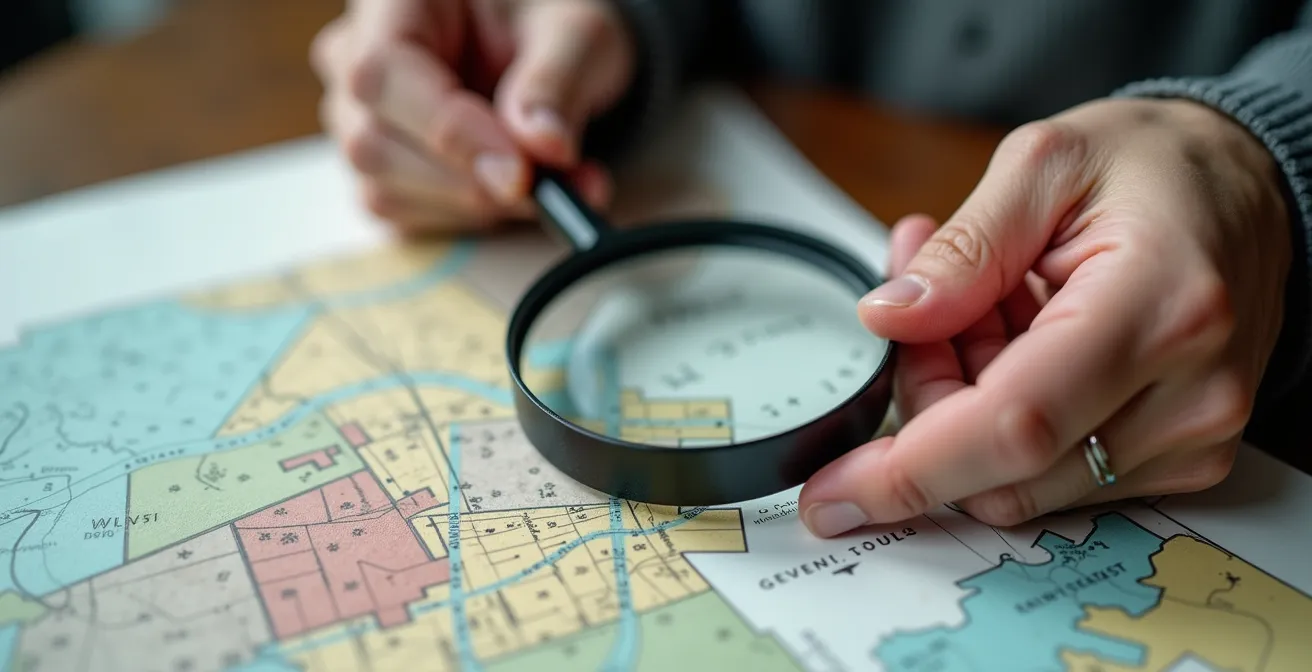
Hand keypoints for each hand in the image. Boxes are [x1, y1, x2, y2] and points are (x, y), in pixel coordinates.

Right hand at [310, 0, 633, 233]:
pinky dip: (472, 222)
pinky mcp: (383, 172)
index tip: (519, 173)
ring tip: (557, 190)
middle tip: (551, 191)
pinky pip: (406, 218)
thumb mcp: (575, 33)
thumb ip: (556, 83)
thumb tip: (542, 147)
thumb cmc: (550, 25)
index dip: (449, 131)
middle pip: (373, 142)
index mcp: (391, 4)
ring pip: (385, 191)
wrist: (551, 51)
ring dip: (478, 209)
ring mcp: (360, 120)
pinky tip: (522, 200)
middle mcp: (356, 59)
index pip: (385, 73)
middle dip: (470, 182)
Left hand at [798, 97, 1291, 535]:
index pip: (1013, 428)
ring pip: (1020, 481)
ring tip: (985, 308)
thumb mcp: (1043, 163)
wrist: (1249, 188)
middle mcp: (1189, 394)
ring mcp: (1193, 436)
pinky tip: (1016, 340)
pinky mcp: (1183, 457)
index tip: (833, 490)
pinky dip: (1005, 420)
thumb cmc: (1158, 167)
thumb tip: (889, 317)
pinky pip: (1055, 474)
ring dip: (966, 409)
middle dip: (929, 407)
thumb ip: (963, 249)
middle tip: (922, 315)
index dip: (910, 470)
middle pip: (1004, 469)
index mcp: (1158, 309)